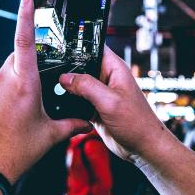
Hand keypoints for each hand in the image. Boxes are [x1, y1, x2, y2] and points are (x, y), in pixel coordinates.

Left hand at [0, 0, 91, 183]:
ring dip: (12, 85)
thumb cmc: (19, 151)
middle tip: (34, 92)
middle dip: (28, 67)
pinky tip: (2, 117)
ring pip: (4, 74)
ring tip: (16, 113)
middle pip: (17, 58)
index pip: (26, 41)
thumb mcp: (50, 135)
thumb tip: (88, 121)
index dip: (26, 16)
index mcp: (25, 83)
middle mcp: (2, 79)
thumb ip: (72, 123)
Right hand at [59, 47, 168, 161]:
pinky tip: (59, 105)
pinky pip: (77, 101)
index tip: (59, 50)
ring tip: (52, 90)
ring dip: (67, 88)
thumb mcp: (110, 101)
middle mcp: (106, 78)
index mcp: (114, 68)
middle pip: (81, 65)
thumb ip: (87, 86)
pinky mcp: (94, 108)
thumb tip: (65, 77)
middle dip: (67, 70)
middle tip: (51, 74)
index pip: (93, 48)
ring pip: (77, 84)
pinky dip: (69, 103)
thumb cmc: (137, 123)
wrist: (143, 148)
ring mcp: (100, 93)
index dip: (77, 47)